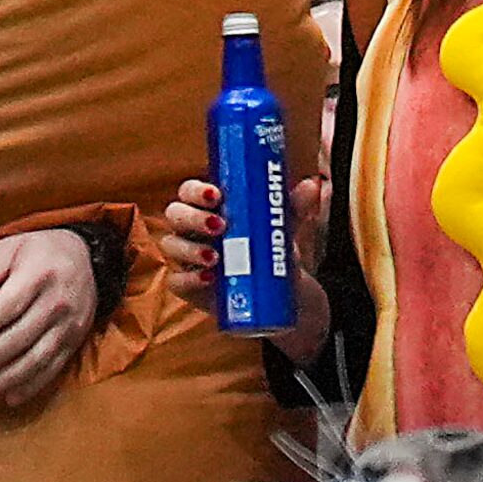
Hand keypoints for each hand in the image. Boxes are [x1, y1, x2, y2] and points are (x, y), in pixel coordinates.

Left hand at [0, 228, 98, 409]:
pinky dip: (31, 386)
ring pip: (36, 360)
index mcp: (39, 276)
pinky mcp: (74, 342)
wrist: (88, 258)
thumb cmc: (40, 251)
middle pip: (20, 338)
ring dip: (5, 380)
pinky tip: (8, 398)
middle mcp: (57, 304)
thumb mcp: (15, 244)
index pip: (11, 305)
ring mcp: (68, 326)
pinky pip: (53, 369)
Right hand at [161, 176, 333, 355]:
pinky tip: (209, 279)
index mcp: (208, 208)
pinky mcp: (188, 286)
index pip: (189, 191)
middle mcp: (192, 229)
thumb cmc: (272, 251)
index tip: (217, 195)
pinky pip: (177, 281)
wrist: (279, 296)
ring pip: (171, 245)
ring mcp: (186, 258)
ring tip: (216, 257)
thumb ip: (294, 207)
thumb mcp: (282, 228)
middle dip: (192, 217)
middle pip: (174, 214)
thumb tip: (312, 185)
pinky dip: (189, 280)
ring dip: (189, 248)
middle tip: (219, 225)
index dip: (196, 190)